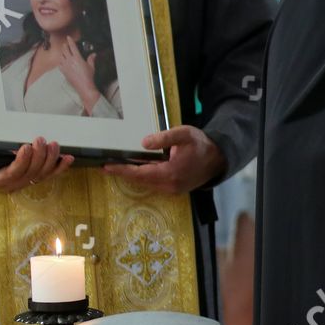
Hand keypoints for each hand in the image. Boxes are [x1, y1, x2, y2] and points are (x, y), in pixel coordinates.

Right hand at [0, 136, 73, 192]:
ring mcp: (28, 181)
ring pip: (43, 173)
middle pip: (31, 172)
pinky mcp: (37, 177)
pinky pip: (51, 174)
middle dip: (38, 156)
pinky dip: (61, 166)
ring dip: (51, 159)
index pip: (13, 172)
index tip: (25, 147)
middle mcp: (15, 183)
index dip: (21, 161)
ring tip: (54, 145)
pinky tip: (69, 158)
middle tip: (40, 140)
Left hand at [56, 37, 100, 113]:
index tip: (68, 37)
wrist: (83, 86)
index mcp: (77, 58)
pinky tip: (62, 61)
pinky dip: (60, 61)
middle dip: (65, 46)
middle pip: (65, 50)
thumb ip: (91, 59)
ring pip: (61, 56)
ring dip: (62, 53)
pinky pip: (59, 64)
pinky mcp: (64, 71)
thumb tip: (93, 55)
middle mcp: (70, 61)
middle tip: (66, 44)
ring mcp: (66, 66)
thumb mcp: (91, 67)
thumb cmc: (88, 77)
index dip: (70, 41)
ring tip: (63, 52)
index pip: (72, 47)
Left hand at [102, 125, 226, 193]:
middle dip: (123, 173)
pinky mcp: (174, 189)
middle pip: (140, 181)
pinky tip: (136, 169)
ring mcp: (172, 190)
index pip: (139, 173)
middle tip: (106, 166)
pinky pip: (153, 184)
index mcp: (170, 173)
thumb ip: (164, 138)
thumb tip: (143, 143)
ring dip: (132, 175)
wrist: (218, 159)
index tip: (106, 166)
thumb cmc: (201, 145)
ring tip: (117, 167)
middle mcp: (169, 186)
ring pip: (146, 183)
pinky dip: (143, 177)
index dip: (122, 170)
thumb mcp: (184, 134)